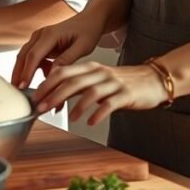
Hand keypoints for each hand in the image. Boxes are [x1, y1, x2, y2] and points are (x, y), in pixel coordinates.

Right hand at [11, 12, 105, 88]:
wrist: (89, 20)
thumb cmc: (88, 31)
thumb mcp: (82, 47)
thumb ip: (67, 60)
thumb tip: (53, 75)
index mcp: (51, 34)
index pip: (34, 55)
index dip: (27, 72)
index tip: (23, 86)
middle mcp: (41, 34)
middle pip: (23, 55)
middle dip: (18, 74)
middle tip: (16, 91)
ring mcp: (39, 38)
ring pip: (25, 57)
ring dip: (22, 72)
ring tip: (22, 89)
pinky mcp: (40, 43)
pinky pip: (32, 58)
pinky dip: (33, 68)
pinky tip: (43, 75)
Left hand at [33, 62, 166, 125]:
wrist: (153, 79)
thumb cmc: (123, 82)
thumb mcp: (99, 79)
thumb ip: (80, 85)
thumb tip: (55, 96)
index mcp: (91, 67)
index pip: (63, 71)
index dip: (47, 84)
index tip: (35, 96)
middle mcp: (100, 73)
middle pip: (73, 81)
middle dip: (54, 95)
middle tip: (42, 108)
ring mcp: (114, 83)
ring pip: (90, 92)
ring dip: (76, 105)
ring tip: (67, 117)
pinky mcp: (126, 95)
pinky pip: (109, 104)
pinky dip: (97, 113)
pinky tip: (89, 122)